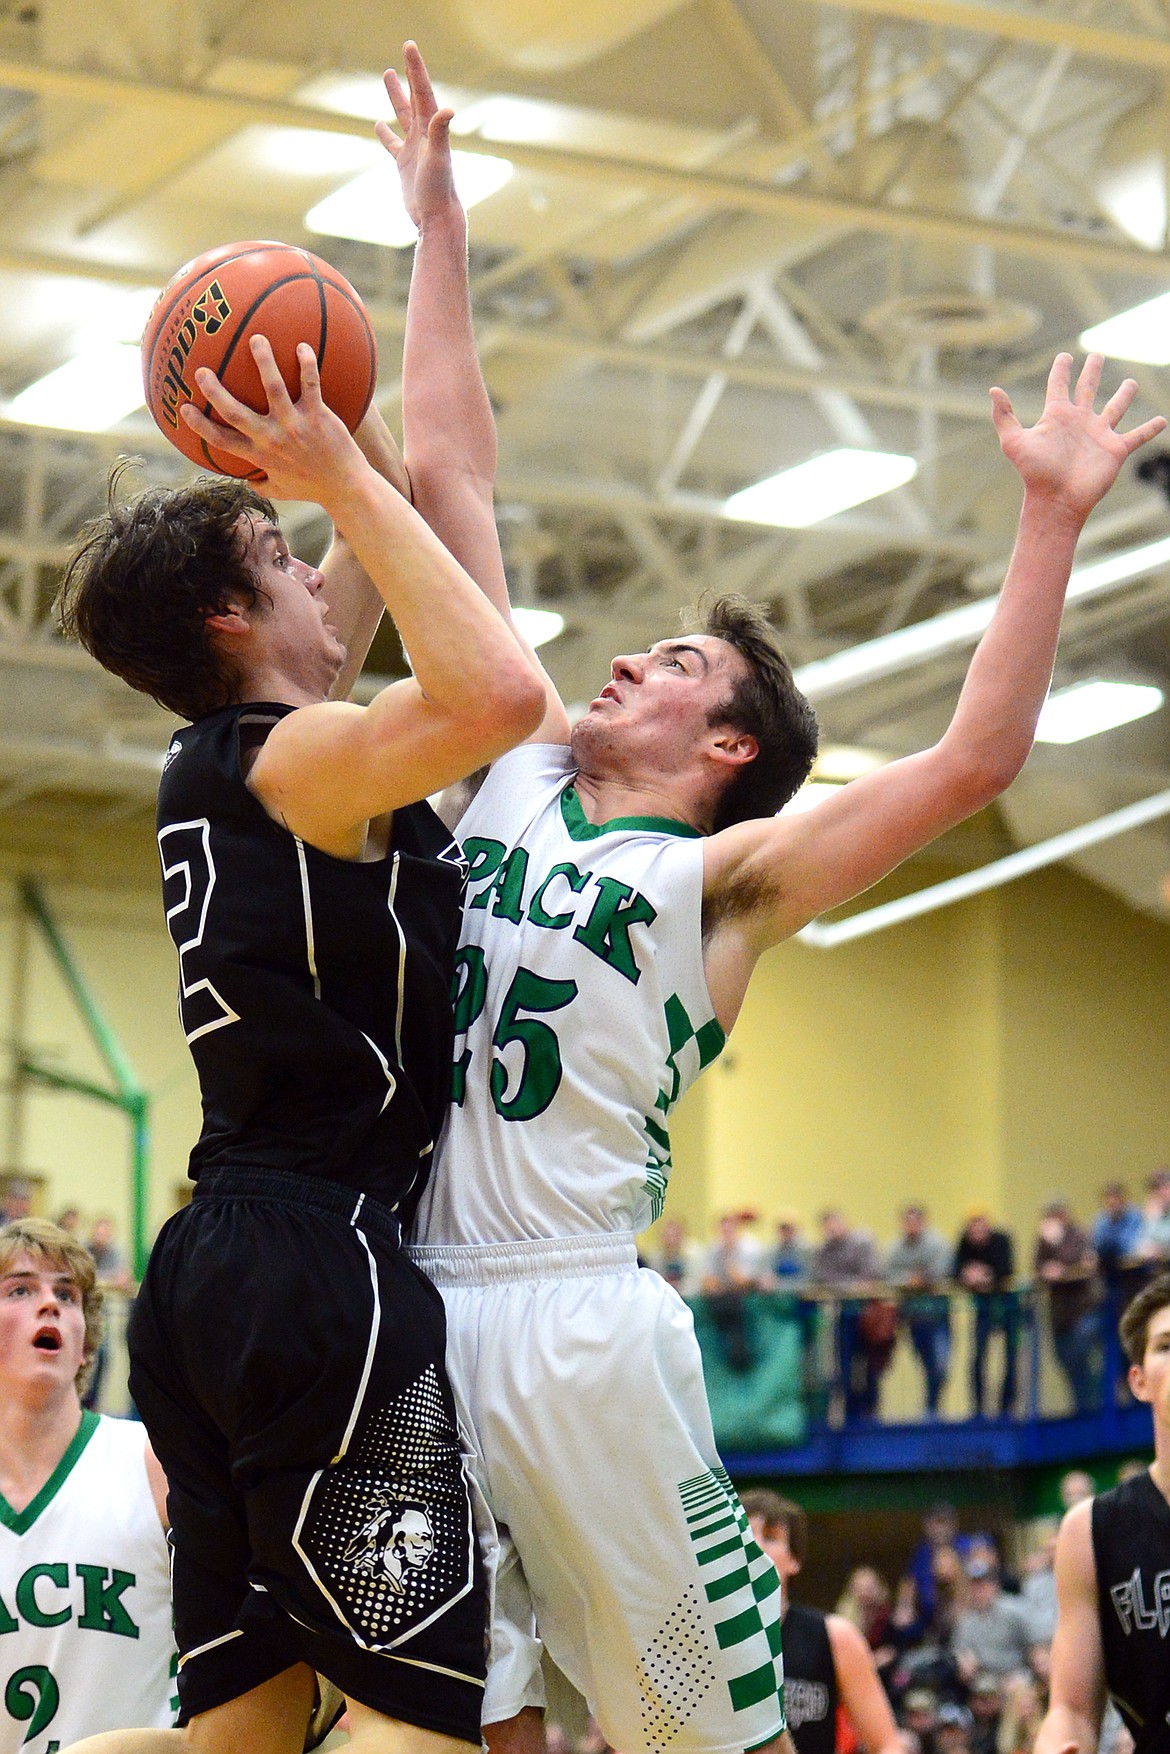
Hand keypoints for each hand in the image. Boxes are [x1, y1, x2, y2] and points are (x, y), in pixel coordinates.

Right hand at [180, 337, 363, 503]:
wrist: (346, 487)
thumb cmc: (313, 487)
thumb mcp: (281, 490)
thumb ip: (261, 483)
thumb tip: (247, 481)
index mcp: (259, 455)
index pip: (221, 440)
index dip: (200, 425)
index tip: (183, 408)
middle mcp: (272, 439)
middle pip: (235, 412)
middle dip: (215, 391)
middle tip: (200, 370)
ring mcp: (295, 426)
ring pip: (274, 388)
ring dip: (264, 361)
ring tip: (256, 339)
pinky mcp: (318, 416)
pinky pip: (311, 384)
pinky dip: (307, 363)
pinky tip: (302, 346)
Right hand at [376, 40, 458, 230]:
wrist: (436, 218)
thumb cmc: (439, 189)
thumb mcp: (438, 158)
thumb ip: (441, 132)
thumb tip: (448, 109)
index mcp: (432, 129)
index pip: (422, 91)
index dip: (415, 68)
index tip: (409, 46)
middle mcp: (425, 136)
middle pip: (415, 97)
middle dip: (410, 74)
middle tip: (405, 52)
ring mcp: (414, 149)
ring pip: (403, 116)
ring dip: (396, 96)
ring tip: (388, 75)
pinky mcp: (405, 165)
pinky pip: (393, 144)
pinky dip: (385, 134)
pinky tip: (378, 124)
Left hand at [990, 352, 1165, 524]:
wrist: (1056, 500)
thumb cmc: (1034, 473)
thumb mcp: (1014, 442)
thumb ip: (1004, 416)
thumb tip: (993, 389)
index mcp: (1057, 416)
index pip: (1059, 385)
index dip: (1061, 370)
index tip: (1065, 356)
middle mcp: (1079, 421)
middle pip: (1087, 388)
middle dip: (1092, 371)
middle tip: (1097, 355)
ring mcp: (1098, 434)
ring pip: (1115, 408)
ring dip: (1124, 394)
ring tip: (1131, 382)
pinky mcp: (1115, 450)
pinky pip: (1137, 436)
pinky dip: (1150, 428)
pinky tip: (1161, 420)